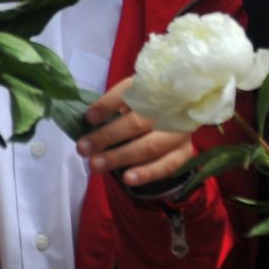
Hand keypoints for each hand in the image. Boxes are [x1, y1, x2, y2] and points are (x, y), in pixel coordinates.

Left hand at [78, 78, 196, 187]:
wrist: (182, 109)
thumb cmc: (147, 103)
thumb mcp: (130, 95)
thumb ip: (112, 104)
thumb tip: (91, 118)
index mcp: (151, 88)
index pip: (127, 93)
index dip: (107, 105)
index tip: (89, 118)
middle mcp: (168, 109)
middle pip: (136, 123)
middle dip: (106, 137)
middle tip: (82, 148)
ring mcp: (178, 131)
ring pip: (149, 147)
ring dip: (120, 157)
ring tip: (96, 165)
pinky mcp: (185, 151)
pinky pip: (167, 165)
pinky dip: (147, 173)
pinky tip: (128, 179)